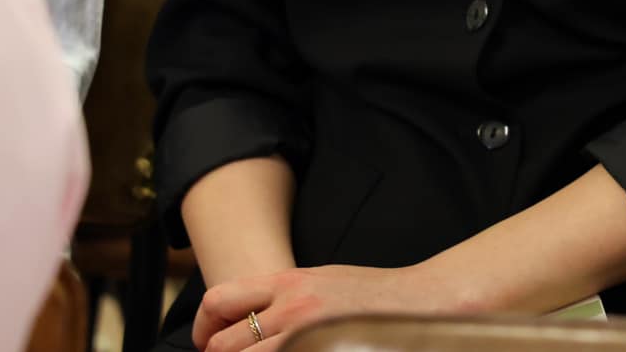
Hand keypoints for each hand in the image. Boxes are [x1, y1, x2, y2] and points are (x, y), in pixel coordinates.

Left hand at [195, 262, 456, 351]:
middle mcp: (292, 308)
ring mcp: (305, 337)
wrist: (421, 302)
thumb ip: (285, 297)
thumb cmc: (374, 296)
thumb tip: (250, 320)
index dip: (204, 327)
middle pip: (224, 343)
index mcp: (290, 282)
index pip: (220, 299)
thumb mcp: (323, 281)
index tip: (209, 342)